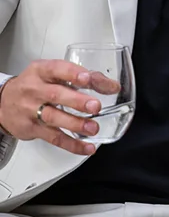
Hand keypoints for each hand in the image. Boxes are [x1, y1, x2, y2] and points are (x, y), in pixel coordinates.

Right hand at [0, 59, 116, 155]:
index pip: (57, 69)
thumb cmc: (34, 86)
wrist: (2, 102)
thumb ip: (80, 77)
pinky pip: (53, 138)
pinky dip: (72, 144)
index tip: (89, 78)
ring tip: (94, 127)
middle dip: (77, 101)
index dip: (73, 74)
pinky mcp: (31, 129)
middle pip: (56, 95)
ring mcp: (31, 110)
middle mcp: (34, 90)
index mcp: (41, 71)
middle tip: (95, 106)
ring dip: (76, 124)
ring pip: (53, 118)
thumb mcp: (52, 74)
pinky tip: (87, 147)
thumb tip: (110, 85)